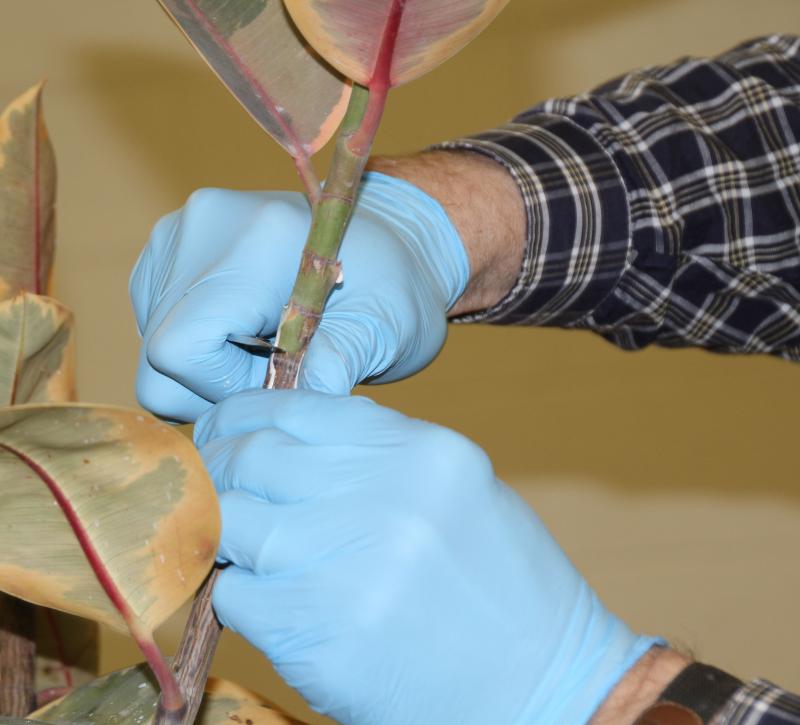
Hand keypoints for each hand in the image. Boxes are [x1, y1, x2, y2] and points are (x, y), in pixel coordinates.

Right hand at [130, 172, 468, 420]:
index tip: (279, 382)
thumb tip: (284, 407)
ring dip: (208, 365)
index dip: (220, 387)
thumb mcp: (386, 329)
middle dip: (216, 383)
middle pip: (158, 351)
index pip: (178, 347)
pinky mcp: (171, 246)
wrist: (393, 236)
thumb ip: (336, 364)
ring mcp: (180, 232)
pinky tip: (249, 329)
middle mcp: (203, 226)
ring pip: (153, 340)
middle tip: (280, 370)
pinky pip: (156, 320)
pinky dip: (200, 342)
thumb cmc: (397, 285)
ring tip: (270, 345)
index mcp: (255, 242)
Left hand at [195, 389, 659, 724]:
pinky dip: (240, 593)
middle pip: (252, 457)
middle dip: (218, 469)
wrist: (542, 683)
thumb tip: (287, 435)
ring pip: (232, 521)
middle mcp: (382, 495)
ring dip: (227, 533)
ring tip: (248, 546)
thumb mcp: (454, 488)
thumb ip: (375, 453)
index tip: (223, 431)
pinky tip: (275, 601)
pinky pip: (236, 592)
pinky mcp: (316, 632)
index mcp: (421, 451)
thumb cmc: (502, 583)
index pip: (295, 407)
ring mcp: (345, 563)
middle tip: (215, 487)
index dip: (243, 416)